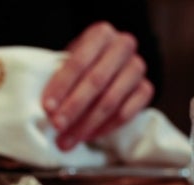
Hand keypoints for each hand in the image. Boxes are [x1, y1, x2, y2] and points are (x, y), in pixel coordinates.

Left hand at [41, 21, 153, 150]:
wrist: (108, 64)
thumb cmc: (81, 64)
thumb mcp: (67, 62)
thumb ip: (59, 79)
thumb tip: (48, 111)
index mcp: (101, 34)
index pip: (79, 62)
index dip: (61, 87)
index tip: (47, 108)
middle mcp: (123, 46)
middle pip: (96, 81)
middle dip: (73, 108)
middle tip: (57, 127)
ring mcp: (137, 68)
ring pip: (111, 101)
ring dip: (86, 125)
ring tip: (67, 141)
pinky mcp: (145, 89)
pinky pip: (126, 114)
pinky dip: (104, 128)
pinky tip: (87, 137)